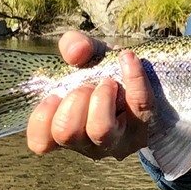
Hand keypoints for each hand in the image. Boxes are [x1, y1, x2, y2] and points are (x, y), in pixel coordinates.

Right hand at [25, 31, 153, 159]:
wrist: (149, 82)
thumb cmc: (106, 75)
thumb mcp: (86, 56)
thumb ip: (74, 46)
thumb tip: (75, 52)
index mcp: (66, 130)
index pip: (41, 143)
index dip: (42, 119)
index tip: (53, 96)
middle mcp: (89, 143)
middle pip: (67, 132)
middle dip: (74, 100)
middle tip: (87, 86)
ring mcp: (119, 140)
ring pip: (100, 130)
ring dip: (100, 97)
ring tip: (108, 82)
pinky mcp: (145, 127)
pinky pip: (139, 104)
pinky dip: (133, 77)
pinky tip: (127, 58)